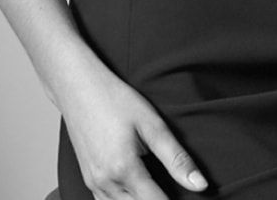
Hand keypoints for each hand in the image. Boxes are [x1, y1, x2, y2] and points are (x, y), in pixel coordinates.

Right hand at [60, 71, 207, 199]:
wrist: (76, 87)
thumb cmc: (113, 100)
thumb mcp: (152, 125)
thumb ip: (177, 159)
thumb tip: (200, 186)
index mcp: (124, 169)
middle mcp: (105, 180)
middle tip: (175, 193)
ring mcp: (93, 181)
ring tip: (156, 192)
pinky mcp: (88, 178)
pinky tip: (136, 193)